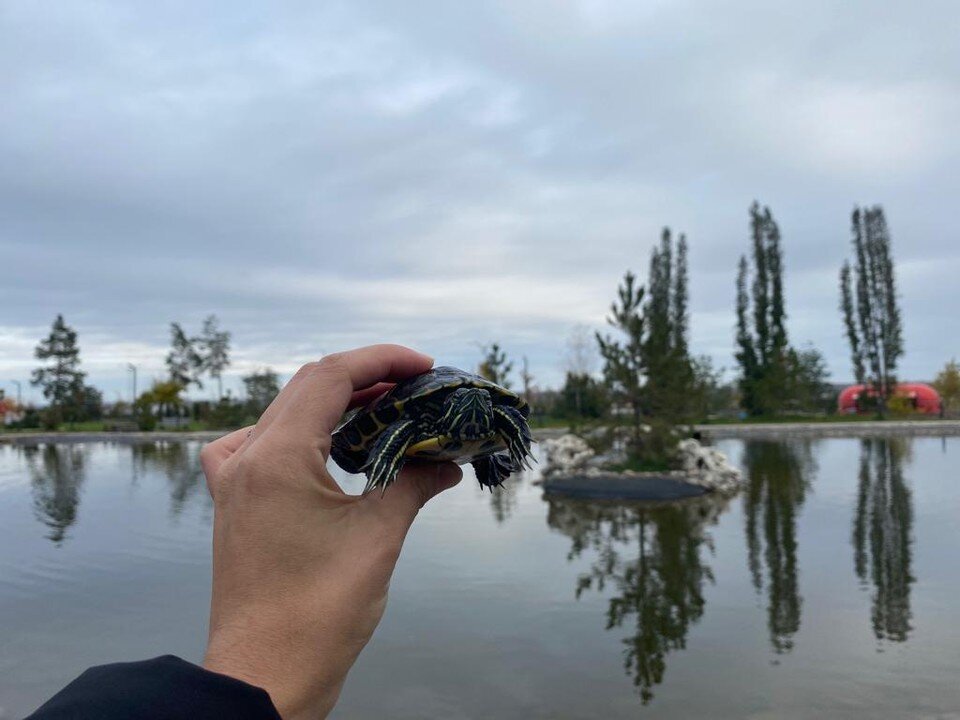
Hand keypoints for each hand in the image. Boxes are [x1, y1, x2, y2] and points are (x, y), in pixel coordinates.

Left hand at [199, 345, 461, 718]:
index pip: (331, 377)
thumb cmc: (317, 614)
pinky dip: (306, 431)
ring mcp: (234, 479)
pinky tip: (331, 446)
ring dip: (339, 404)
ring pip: (288, 412)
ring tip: (389, 410)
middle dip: (368, 378)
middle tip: (417, 387)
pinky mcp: (235, 501)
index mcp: (276, 457)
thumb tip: (449, 461)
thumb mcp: (378, 539)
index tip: (425, 366)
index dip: (383, 360)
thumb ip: (415, 485)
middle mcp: (246, 458)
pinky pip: (265, 442)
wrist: (265, 673)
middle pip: (309, 387)